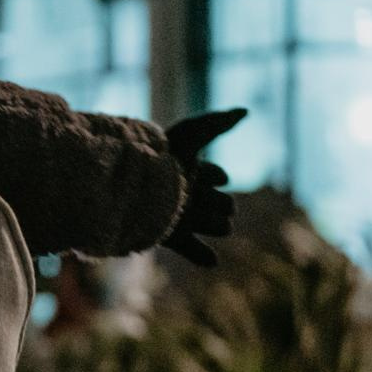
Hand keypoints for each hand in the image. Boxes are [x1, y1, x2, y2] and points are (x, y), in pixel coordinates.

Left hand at [160, 107, 245, 266]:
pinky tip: (211, 260)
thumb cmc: (157, 157)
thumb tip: (245, 111)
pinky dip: (203, 255)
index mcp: (193, 174)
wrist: (126, 188)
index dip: (213, 175)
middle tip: (192, 198)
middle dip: (215, 203)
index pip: (219, 178)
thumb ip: (217, 123)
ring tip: (190, 217)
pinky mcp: (170, 236)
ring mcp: (183, 218)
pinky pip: (194, 249)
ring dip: (209, 222)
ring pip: (220, 227)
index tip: (199, 172)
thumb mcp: (187, 135)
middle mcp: (191, 197)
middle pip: (228, 206)